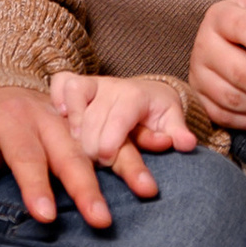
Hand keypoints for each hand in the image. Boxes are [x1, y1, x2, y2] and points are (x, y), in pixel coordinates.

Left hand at [0, 84, 142, 233]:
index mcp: (11, 119)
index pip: (25, 155)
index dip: (36, 186)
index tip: (47, 217)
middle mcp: (46, 115)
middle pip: (69, 150)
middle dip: (86, 186)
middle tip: (100, 219)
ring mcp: (71, 117)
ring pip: (101, 139)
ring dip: (125, 167)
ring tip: (146, 192)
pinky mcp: (88, 121)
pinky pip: (117, 132)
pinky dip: (139, 148)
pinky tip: (160, 163)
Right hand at [50, 72, 196, 181]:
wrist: (149, 92)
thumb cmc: (158, 112)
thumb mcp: (171, 122)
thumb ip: (176, 133)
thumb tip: (187, 144)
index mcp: (136, 95)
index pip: (121, 114)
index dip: (111, 137)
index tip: (106, 157)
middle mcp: (113, 85)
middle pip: (95, 114)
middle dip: (92, 142)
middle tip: (97, 164)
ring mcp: (93, 83)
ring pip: (76, 96)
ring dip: (75, 126)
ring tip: (80, 149)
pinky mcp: (76, 82)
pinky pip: (61, 82)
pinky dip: (58, 98)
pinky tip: (62, 118)